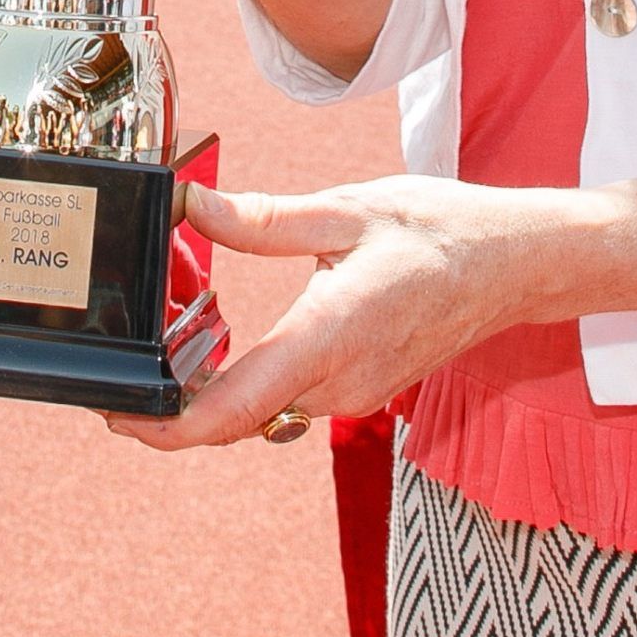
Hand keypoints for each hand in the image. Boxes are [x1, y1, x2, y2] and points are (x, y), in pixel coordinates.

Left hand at [106, 175, 601, 451]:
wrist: (516, 264)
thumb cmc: (440, 231)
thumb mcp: (346, 210)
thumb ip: (264, 220)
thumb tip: (194, 208)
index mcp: (327, 337)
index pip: (232, 410)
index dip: (166, 428)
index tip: (119, 417)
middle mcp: (338, 382)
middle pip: (236, 419)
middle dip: (173, 406)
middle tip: (121, 376)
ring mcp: (354, 395)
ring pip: (263, 412)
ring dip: (212, 395)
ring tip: (162, 356)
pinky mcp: (362, 391)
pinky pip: (292, 402)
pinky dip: (251, 386)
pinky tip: (223, 350)